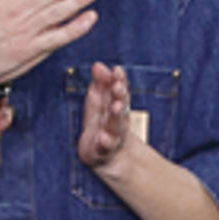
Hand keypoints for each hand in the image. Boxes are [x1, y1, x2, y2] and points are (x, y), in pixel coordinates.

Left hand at [75, 61, 154, 175]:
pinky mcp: (102, 151)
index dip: (119, 81)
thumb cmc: (102, 123)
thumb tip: (98, 64)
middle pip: (120, 106)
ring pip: (115, 125)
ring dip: (116, 115)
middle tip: (117, 87)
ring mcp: (112, 136)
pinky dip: (105, 142)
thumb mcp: (99, 101)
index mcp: (115, 106)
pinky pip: (104, 147)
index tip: (117, 70)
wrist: (108, 155)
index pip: (118, 91)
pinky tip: (103, 137)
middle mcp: (116, 120)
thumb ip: (100, 83)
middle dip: (119, 96)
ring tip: (115, 107)